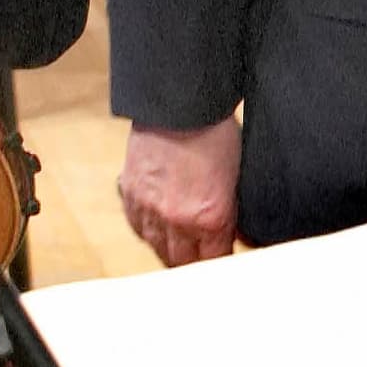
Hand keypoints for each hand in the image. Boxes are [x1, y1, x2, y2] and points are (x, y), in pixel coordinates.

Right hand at [117, 114, 243, 266]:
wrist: (179, 103)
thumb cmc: (215, 131)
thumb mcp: (236, 174)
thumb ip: (231, 210)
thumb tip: (233, 233)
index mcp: (211, 217)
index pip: (214, 261)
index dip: (219, 263)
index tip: (222, 261)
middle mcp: (177, 220)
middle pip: (182, 263)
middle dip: (193, 264)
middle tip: (201, 258)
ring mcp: (150, 209)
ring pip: (157, 250)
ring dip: (170, 250)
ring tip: (180, 247)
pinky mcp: (130, 195)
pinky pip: (138, 228)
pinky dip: (148, 231)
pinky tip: (158, 225)